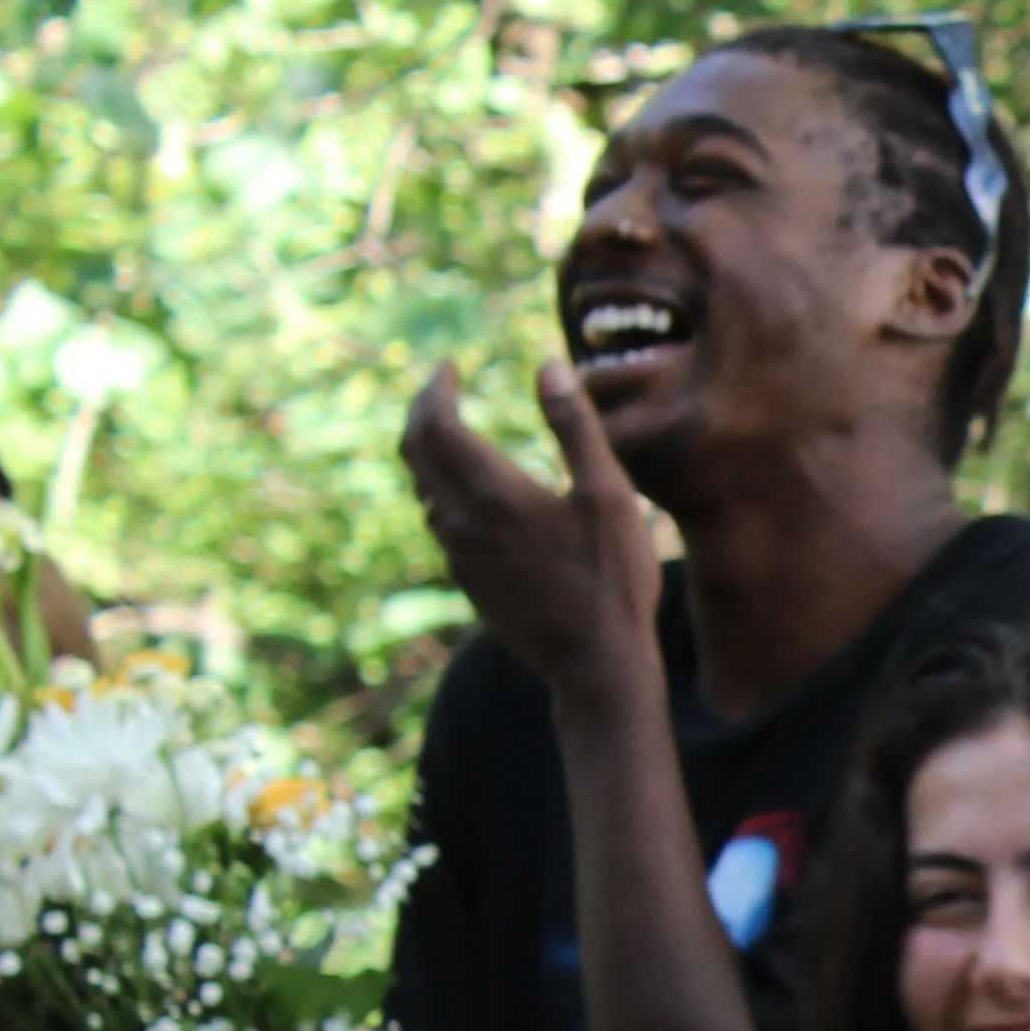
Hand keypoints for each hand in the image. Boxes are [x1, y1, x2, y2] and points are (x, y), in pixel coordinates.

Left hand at [401, 358, 661, 700]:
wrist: (597, 665)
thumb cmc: (613, 579)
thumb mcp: (610, 494)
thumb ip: (575, 426)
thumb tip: (549, 365)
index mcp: (493, 492)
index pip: (434, 422)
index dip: (433, 388)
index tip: (448, 365)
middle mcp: (461, 521)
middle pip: (416, 451)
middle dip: (422, 411)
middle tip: (440, 388)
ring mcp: (459, 557)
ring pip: (425, 490)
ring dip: (431, 454)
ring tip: (456, 435)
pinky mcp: (469, 584)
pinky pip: (441, 526)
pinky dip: (445, 493)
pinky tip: (474, 498)